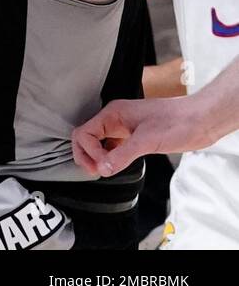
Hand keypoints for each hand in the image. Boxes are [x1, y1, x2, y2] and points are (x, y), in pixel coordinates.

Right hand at [72, 95, 216, 176]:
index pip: (85, 133)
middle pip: (86, 137)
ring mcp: (125, 127)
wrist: (201, 120)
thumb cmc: (178, 122)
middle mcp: (116, 119)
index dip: (90, 152)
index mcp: (113, 114)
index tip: (103, 166)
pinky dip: (110, 157)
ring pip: (99, 142)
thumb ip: (122, 155)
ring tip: (104, 171)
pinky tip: (117, 166)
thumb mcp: (147, 140)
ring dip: (97, 157)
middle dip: (86, 155)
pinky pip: (113, 146)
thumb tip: (103, 169)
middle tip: (96, 171)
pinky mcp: (135, 135)